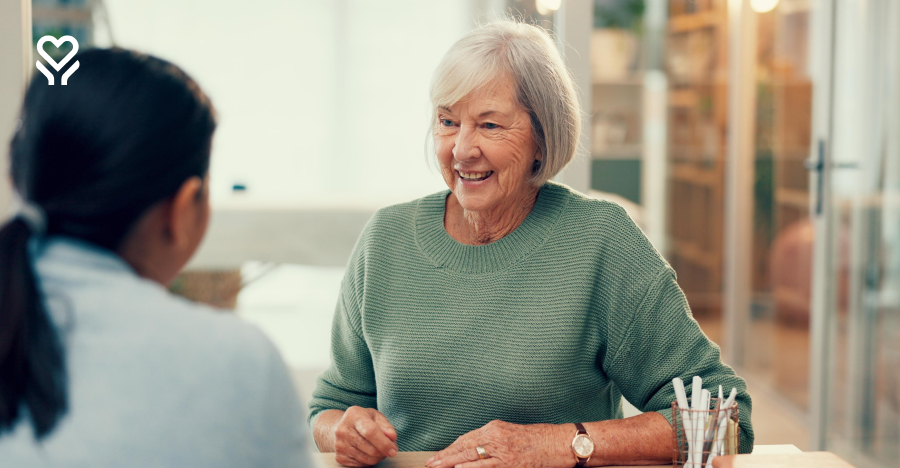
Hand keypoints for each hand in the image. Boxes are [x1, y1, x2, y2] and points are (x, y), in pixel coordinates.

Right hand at [333, 406, 397, 466]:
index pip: (371, 432)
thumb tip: (392, 437)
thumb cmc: (361, 421)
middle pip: (370, 449)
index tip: (393, 450)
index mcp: (354, 415)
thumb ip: (386, 425)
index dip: (384, 443)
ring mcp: (340, 445)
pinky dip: (369, 461)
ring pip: (367, 459)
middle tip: (390, 449)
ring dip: (378, 457)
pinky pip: (361, 465)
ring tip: (379, 449)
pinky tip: (368, 453)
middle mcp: (343, 430)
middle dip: (384, 452)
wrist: (340, 427)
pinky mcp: (340, 457)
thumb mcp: (375, 416)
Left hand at [425, 420, 571, 467]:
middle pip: (463, 447)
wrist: (559, 442)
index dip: (450, 448)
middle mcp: (495, 436)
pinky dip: (471, 467)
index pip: (465, 439)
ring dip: (452, 463)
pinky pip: (486, 466)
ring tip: (437, 467)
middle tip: (430, 463)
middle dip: (445, 456)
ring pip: (470, 456)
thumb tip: (474, 452)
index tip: (438, 455)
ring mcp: (502, 450)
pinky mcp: (509, 462)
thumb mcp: (511, 433)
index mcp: (494, 428)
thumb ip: (493, 440)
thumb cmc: (539, 439)